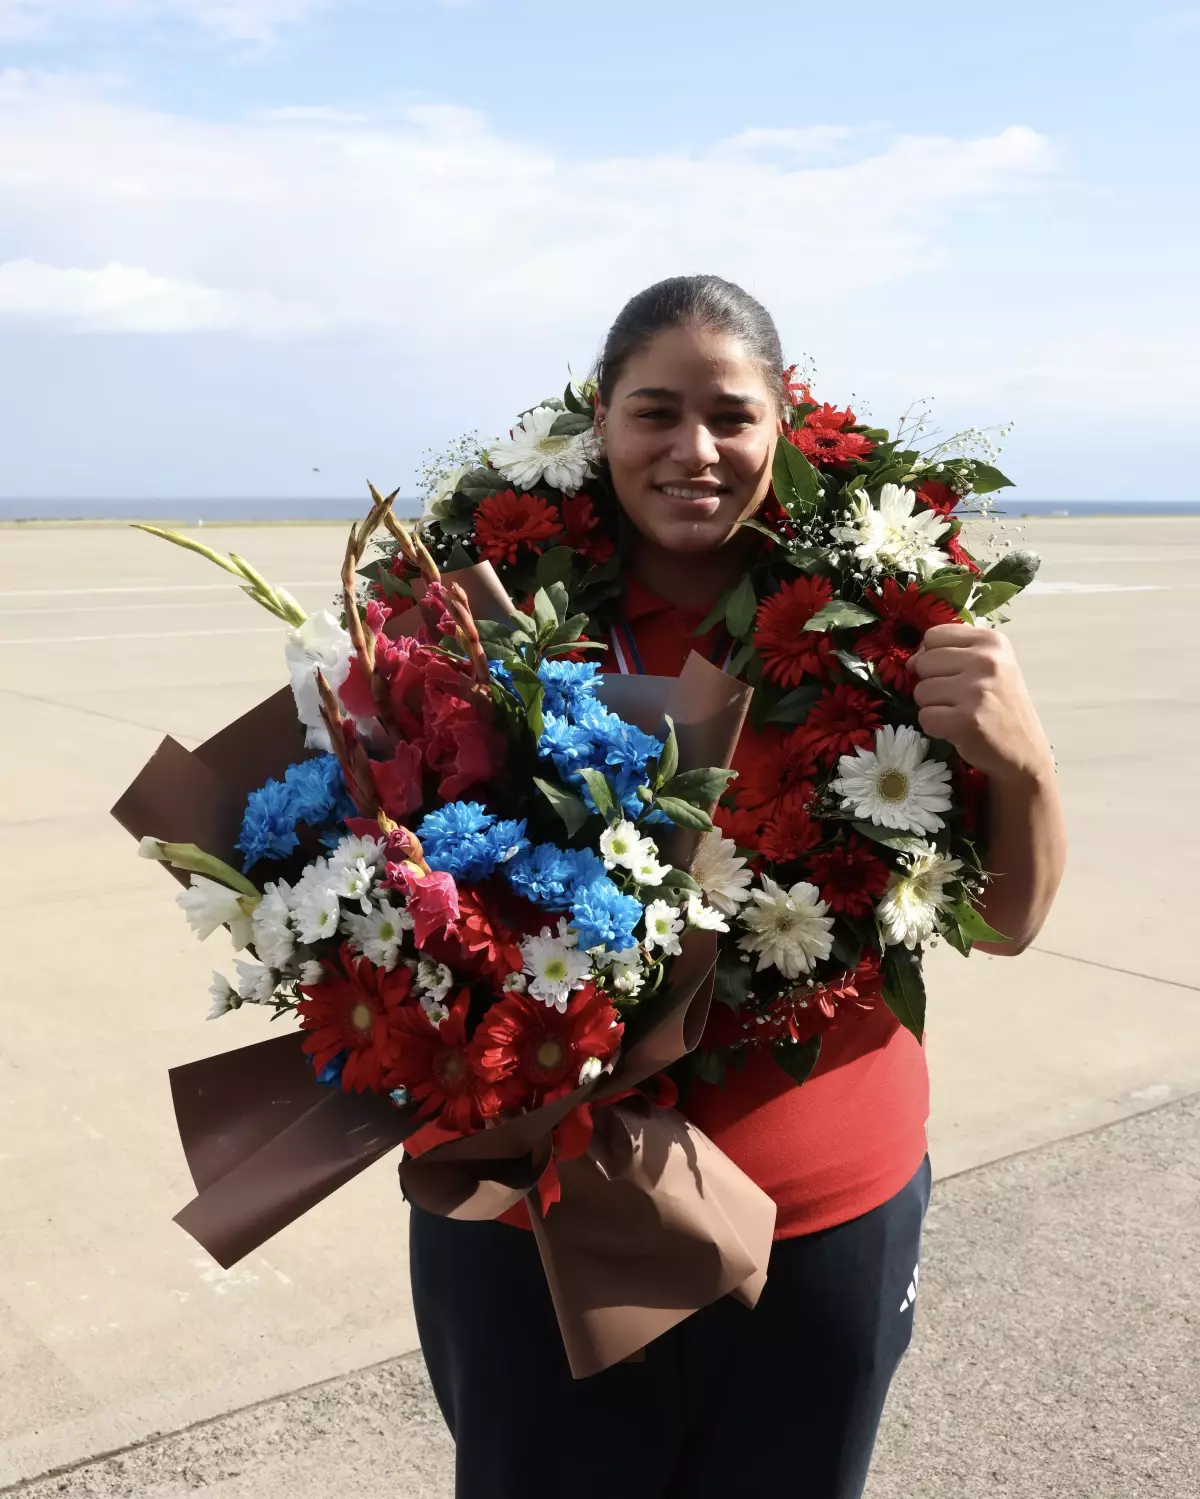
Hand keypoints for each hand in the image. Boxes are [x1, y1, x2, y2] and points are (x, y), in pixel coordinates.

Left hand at [908, 623, 1053, 784]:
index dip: (933, 657)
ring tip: (959, 713)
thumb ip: (949, 653)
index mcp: (991, 641)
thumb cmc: (1000, 705)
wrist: (1025, 750)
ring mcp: (976, 690)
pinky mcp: (966, 720)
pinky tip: (957, 729)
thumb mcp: (987, 666)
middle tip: (958, 698)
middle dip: (932, 683)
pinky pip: (924, 717)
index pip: (933, 636)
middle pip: (923, 662)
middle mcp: (986, 660)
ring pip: (920, 691)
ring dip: (933, 706)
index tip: (952, 673)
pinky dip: (934, 727)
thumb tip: (911, 661)